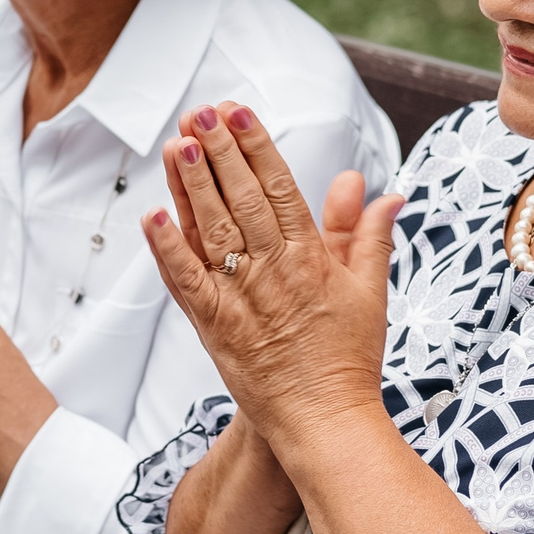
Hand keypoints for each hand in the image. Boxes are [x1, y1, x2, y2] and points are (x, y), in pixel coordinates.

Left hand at [141, 102, 402, 454]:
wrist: (325, 421)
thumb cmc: (348, 358)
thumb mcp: (370, 291)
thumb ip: (367, 236)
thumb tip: (382, 191)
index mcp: (313, 258)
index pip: (281, 187)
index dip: (256, 146)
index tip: (238, 111)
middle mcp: (275, 271)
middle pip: (242, 199)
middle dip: (219, 151)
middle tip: (199, 113)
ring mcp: (242, 299)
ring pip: (211, 231)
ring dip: (190, 185)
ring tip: (176, 144)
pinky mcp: (216, 328)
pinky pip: (186, 282)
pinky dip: (167, 249)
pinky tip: (151, 214)